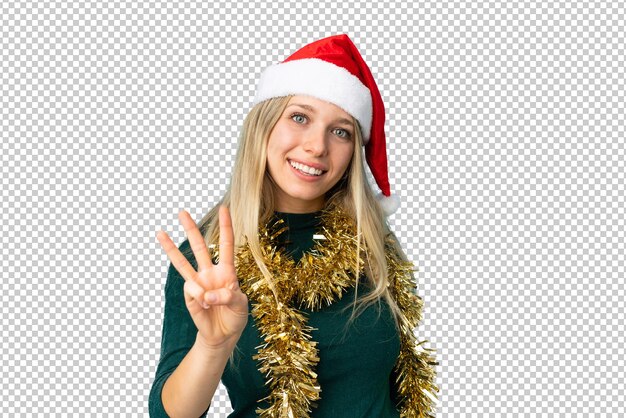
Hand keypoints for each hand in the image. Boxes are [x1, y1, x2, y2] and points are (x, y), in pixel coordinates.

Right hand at [157, 206, 248, 348]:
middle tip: (181, 211)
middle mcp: (210, 273)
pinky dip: (200, 298)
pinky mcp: (189, 296)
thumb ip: (227, 296)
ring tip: (159, 232)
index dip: (225, 227)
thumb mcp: (240, 305)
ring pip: (182, 262)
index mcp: (227, 271)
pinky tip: (206, 307)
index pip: (227, 245)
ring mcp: (198, 283)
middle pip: (200, 247)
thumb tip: (206, 294)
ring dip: (171, 248)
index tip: (224, 209)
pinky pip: (191, 290)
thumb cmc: (235, 316)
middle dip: (191, 229)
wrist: (223, 336)